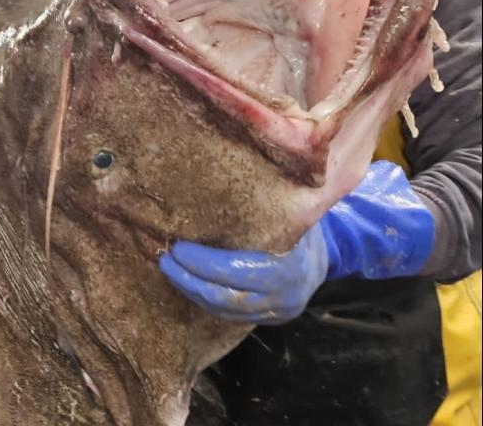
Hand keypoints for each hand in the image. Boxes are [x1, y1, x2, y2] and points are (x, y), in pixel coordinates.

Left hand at [159, 223, 328, 323]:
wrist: (330, 256)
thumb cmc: (303, 224)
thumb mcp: (290, 212)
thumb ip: (268, 206)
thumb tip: (224, 176)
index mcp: (289, 267)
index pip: (238, 271)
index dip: (204, 263)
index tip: (178, 248)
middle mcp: (284, 296)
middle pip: (227, 297)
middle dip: (190, 280)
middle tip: (166, 260)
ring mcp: (276, 313)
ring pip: (226, 311)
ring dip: (193, 292)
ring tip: (170, 270)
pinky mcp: (267, 320)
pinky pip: (231, 316)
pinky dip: (206, 300)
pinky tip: (188, 283)